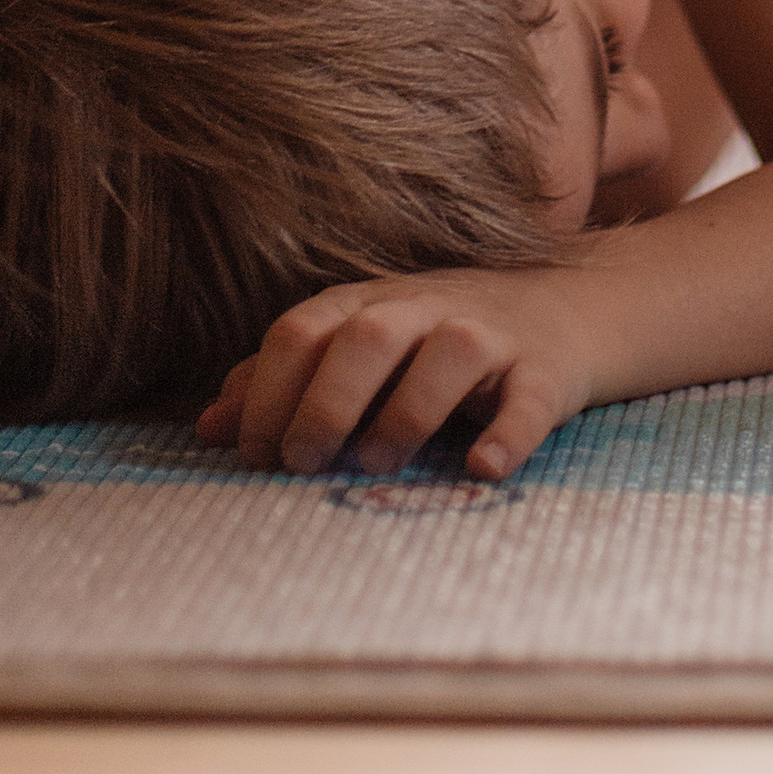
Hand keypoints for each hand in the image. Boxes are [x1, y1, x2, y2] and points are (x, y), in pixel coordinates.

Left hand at [195, 265, 597, 483]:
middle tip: (301, 463)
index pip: (302, 329)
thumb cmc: (434, 339)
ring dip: (406, 410)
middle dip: (326, 399)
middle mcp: (424, 307)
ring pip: (448, 353)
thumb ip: (284, 383)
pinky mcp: (545, 371)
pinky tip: (481, 470)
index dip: (268, 390)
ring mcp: (489, 334)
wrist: (564, 308)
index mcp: (368, 303)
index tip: (253, 454)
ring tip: (375, 464)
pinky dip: (507, 434)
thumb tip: (208, 428)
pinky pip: (529, 399)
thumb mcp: (357, 346)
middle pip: (367, 335)